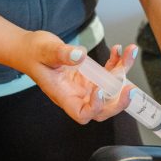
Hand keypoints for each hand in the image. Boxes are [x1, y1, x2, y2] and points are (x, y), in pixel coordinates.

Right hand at [18, 31, 136, 122]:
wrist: (30, 48)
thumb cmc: (33, 53)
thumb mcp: (45, 50)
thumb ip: (61, 54)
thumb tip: (80, 55)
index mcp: (63, 95)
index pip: (82, 113)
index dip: (95, 108)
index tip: (100, 91)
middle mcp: (77, 93)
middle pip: (102, 108)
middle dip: (119, 101)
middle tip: (130, 89)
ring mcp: (85, 85)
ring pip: (110, 87)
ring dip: (123, 71)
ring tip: (130, 51)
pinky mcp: (90, 74)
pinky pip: (108, 73)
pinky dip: (117, 62)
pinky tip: (118, 49)